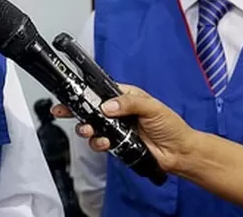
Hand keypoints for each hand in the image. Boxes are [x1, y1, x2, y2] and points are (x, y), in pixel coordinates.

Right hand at [51, 84, 194, 172]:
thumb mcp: (152, 107)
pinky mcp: (117, 144)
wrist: (178, 152)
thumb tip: (108, 106)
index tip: (72, 93)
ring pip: (92, 126)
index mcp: (126, 97)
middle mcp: (118, 112)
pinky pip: (100, 142)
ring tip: (88, 130)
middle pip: (91, 109)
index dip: (86, 92)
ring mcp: (116, 129)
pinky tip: (104, 142)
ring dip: (86, 129)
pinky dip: (98, 143)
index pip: (101, 91)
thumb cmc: (171, 126)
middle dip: (75, 111)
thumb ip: (129, 103)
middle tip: (63, 111)